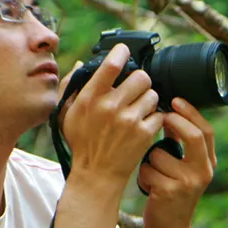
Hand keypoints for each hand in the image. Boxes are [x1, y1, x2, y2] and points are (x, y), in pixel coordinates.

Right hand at [60, 44, 165, 188]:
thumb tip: (80, 64)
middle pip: (140, 76)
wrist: (96, 175)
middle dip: (140, 82)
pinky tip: (143, 125)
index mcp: (90, 98)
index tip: (124, 51)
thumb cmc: (82, 144)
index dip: (121, 52)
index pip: (111, 65)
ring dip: (148, 101)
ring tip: (138, 110)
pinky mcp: (143, 134)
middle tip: (135, 91)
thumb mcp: (67, 114)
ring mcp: (128, 120)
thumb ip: (72, 86)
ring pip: (152, 94)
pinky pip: (159, 114)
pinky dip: (154, 119)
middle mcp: (110, 106)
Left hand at [137, 98, 216, 227]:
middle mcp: (202, 173)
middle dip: (175, 121)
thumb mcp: (184, 169)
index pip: (206, 131)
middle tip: (160, 115)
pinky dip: (143, 175)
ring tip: (151, 172)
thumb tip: (169, 112)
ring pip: (159, 154)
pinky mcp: (170, 192)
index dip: (191, 113)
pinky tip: (148, 187)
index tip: (176, 100)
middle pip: (193, 136)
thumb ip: (180, 143)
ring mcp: (187, 183)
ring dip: (149, 160)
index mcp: (208, 164)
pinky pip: (148, 170)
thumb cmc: (172, 193)